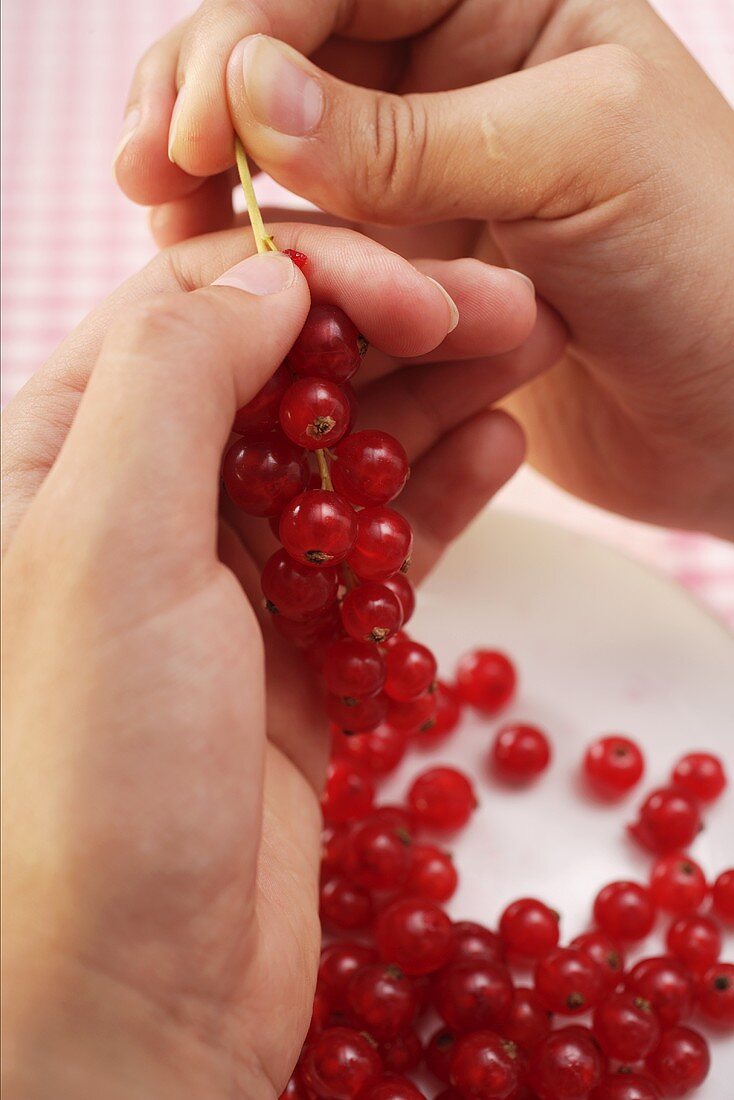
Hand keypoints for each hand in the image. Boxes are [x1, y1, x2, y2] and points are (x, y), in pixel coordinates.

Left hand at [1, 226, 550, 1098]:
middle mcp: (140, 502)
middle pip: (281, 372)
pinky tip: (498, 449)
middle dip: (391, 330)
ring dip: (429, 400)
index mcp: (62, 455)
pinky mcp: (295, 644)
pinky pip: (373, 544)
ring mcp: (224, 575)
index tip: (419, 290)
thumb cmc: (86, 768)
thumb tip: (272, 278)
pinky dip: (434, 494)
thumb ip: (178, 384)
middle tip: (507, 308)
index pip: (194, 309)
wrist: (134, 984)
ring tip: (526, 354)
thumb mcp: (106, 542)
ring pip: (338, 452)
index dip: (314, 278)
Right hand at [116, 0, 733, 536]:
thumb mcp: (575, 160)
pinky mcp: (414, 274)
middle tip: (148, 169)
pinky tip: (231, 278)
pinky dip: (268, 264)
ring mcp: (428, 182)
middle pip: (289, 56)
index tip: (196, 126)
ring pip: (287, 159)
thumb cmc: (711, 267)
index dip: (247, 36)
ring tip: (171, 226)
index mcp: (507, 4)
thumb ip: (407, 133)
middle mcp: (456, 80)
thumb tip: (246, 90)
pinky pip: (317, 251)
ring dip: (221, 188)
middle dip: (207, 102)